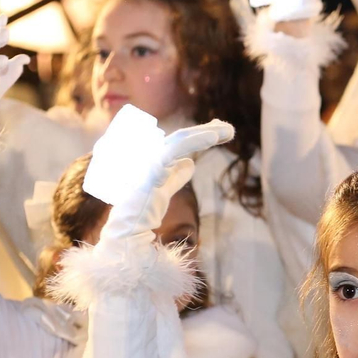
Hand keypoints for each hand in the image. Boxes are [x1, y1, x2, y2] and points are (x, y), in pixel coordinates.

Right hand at [85, 106, 232, 239]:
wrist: (129, 229)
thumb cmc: (143, 210)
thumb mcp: (165, 189)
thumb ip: (175, 176)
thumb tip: (190, 162)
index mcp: (155, 157)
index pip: (181, 140)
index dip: (201, 133)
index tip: (223, 131)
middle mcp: (151, 155)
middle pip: (182, 137)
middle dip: (208, 130)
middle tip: (228, 129)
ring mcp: (149, 161)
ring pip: (180, 140)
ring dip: (205, 133)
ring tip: (226, 131)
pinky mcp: (151, 171)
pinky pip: (173, 151)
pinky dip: (193, 142)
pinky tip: (211, 138)